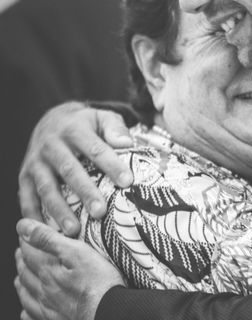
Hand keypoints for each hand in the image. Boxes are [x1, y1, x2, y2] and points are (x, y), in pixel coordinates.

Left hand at [15, 219, 124, 319]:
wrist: (108, 312)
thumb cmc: (98, 281)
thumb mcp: (77, 252)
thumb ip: (49, 240)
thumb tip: (24, 227)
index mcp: (47, 271)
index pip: (29, 252)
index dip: (26, 239)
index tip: (25, 229)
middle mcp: (43, 290)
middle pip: (25, 272)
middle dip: (22, 259)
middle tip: (22, 249)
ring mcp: (48, 307)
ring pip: (26, 293)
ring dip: (21, 281)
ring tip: (22, 274)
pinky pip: (32, 315)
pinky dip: (26, 309)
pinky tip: (27, 308)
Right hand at [18, 102, 133, 236]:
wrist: (50, 121)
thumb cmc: (85, 124)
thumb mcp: (101, 118)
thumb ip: (115, 128)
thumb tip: (127, 144)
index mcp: (74, 130)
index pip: (95, 149)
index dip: (111, 165)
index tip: (128, 182)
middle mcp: (51, 145)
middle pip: (70, 170)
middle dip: (85, 192)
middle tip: (101, 212)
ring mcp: (35, 162)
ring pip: (47, 188)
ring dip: (60, 210)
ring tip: (74, 230)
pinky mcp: (24, 176)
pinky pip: (27, 198)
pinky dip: (35, 216)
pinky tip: (47, 233)